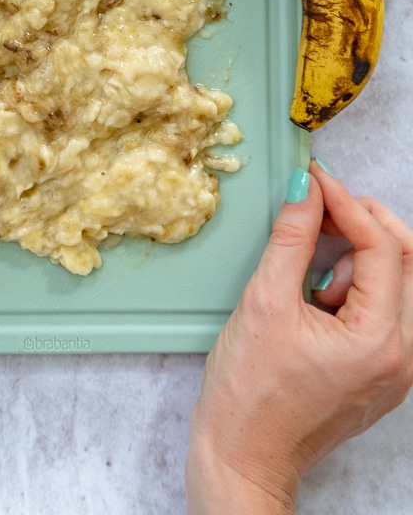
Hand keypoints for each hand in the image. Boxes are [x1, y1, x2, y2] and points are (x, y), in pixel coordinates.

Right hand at [185, 161, 412, 513]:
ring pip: (398, 285)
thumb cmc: (248, 394)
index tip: (314, 180)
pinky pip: (382, 311)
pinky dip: (354, 286)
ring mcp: (394, 369)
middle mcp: (400, 357)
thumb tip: (305, 190)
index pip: (382, 248)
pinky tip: (317, 292)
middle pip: (407, 262)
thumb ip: (290, 238)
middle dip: (366, 223)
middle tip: (323, 204)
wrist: (242, 457)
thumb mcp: (264, 302)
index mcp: (379, 341)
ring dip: (361, 256)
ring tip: (312, 262)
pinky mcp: (377, 373)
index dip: (347, 204)